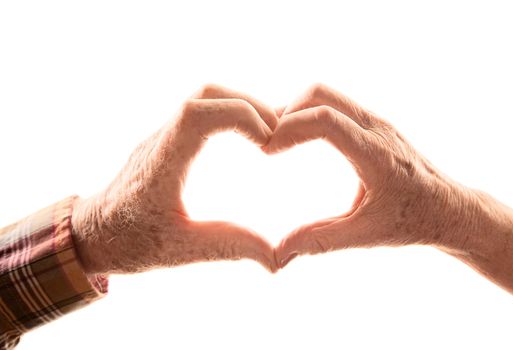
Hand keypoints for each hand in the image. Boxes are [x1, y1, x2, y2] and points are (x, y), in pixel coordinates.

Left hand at [72, 84, 278, 273]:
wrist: (92, 233)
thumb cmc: (129, 242)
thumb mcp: (180, 250)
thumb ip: (228, 248)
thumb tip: (275, 258)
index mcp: (161, 164)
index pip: (198, 113)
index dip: (240, 115)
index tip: (266, 143)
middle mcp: (161, 141)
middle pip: (206, 93)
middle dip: (248, 105)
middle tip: (276, 135)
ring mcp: (163, 136)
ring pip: (204, 96)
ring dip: (240, 106)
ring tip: (266, 134)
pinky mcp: (168, 140)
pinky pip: (202, 110)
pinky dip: (230, 114)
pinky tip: (247, 138)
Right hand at [265, 84, 512, 300]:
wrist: (450, 208)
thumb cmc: (413, 222)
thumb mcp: (366, 235)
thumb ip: (321, 241)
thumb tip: (278, 255)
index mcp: (375, 154)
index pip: (326, 120)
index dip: (289, 128)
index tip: (268, 151)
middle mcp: (377, 129)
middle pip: (321, 95)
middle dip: (287, 112)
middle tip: (269, 144)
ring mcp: (377, 122)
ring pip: (327, 95)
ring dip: (298, 111)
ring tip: (279, 141)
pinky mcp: (374, 124)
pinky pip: (336, 105)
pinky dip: (311, 114)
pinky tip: (300, 139)